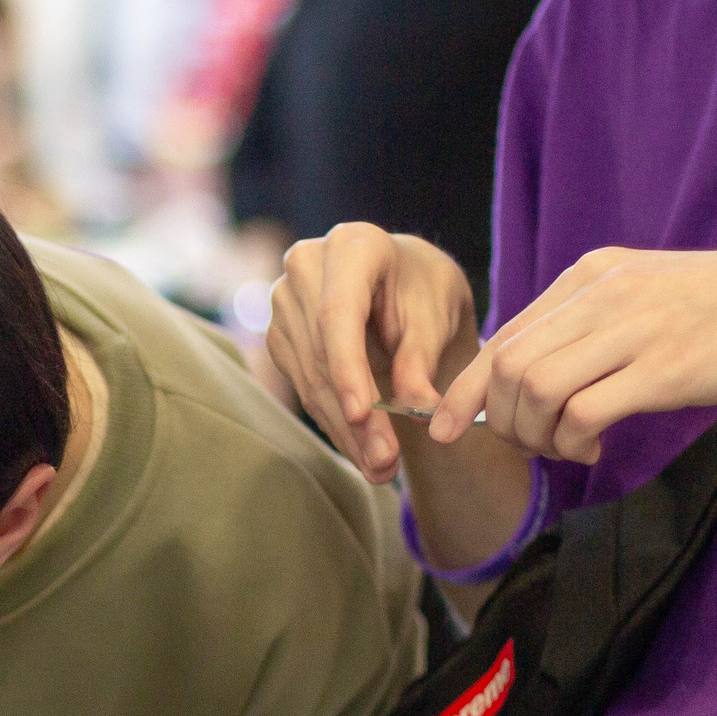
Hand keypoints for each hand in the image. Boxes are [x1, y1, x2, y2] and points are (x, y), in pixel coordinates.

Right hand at [266, 224, 480, 482]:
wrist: (402, 286)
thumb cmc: (425, 292)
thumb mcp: (435, 318)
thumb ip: (421, 361)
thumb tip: (417, 411)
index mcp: (352, 245)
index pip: (338, 315)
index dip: (348, 369)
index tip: (364, 416)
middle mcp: (306, 268)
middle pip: (322, 355)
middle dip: (355, 417)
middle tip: (387, 464)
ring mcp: (285, 303)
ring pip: (311, 380)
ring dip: (346, 432)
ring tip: (382, 470)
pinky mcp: (281, 337)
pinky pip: (306, 389)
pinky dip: (335, 424)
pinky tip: (362, 453)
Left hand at [436, 246, 716, 464]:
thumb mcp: (646, 299)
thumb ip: (590, 325)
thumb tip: (530, 374)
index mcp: (592, 276)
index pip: (503, 335)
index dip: (465, 389)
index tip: (449, 426)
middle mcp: (604, 295)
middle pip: (508, 366)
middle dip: (502, 420)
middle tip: (533, 445)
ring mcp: (634, 329)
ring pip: (535, 390)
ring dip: (535, 436)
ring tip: (566, 448)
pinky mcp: (664, 368)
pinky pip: (581, 413)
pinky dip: (572, 442)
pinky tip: (591, 448)